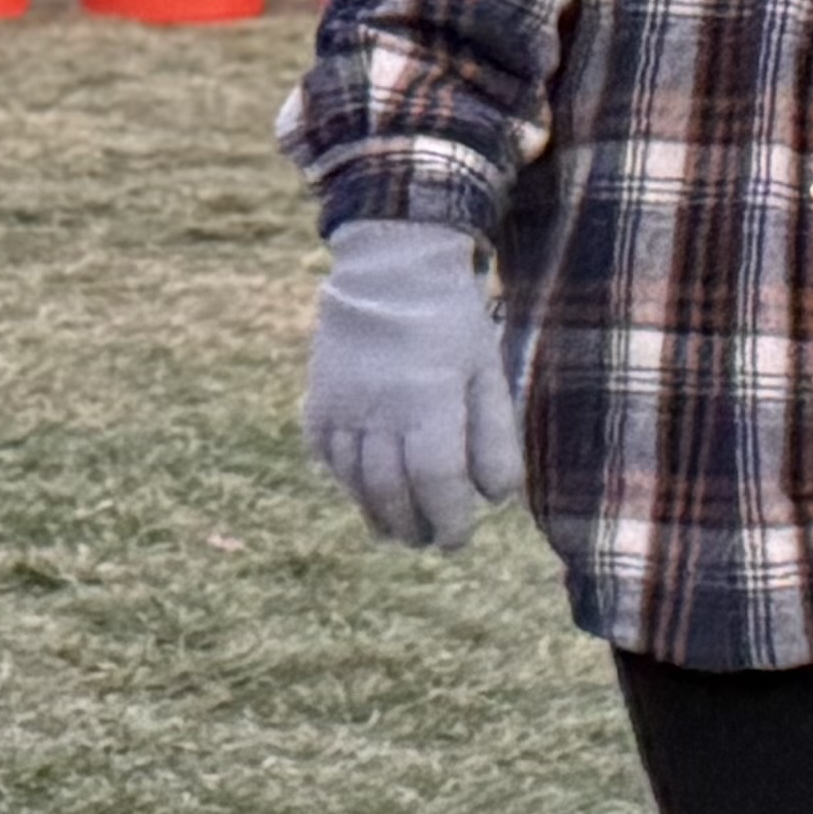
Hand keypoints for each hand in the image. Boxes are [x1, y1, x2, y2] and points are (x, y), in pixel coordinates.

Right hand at [302, 220, 519, 549]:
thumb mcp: (487, 374)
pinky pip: (328, 458)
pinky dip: (347, 483)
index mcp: (427, 399)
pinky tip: (365, 492)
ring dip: (378, 514)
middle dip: (413, 526)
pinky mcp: (317, 402)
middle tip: (429, 541)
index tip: (458, 538)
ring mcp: (340, 406)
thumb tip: (493, 498)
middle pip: (391, 490)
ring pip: (354, 481)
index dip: (448, 518)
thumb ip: (494, 437)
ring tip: (398, 531)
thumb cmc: (451, 326)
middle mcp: (377, 408)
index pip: (436, 480)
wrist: (388, 272)